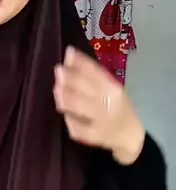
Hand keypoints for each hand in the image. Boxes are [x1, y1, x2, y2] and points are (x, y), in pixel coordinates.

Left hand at [53, 46, 144, 164]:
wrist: (131, 136)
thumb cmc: (117, 107)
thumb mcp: (110, 88)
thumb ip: (91, 74)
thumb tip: (69, 55)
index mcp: (114, 88)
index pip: (96, 70)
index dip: (80, 61)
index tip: (68, 52)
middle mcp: (110, 102)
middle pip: (87, 87)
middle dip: (70, 78)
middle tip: (58, 71)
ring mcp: (103, 120)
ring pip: (81, 106)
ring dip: (66, 97)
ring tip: (57, 90)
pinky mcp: (96, 136)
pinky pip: (79, 128)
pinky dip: (71, 121)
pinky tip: (66, 115)